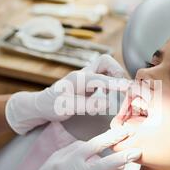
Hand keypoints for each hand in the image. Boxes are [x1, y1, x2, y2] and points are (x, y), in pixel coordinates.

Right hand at [0, 126, 141, 169]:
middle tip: (137, 151)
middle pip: (109, 163)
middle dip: (126, 155)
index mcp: (72, 159)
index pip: (97, 144)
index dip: (114, 137)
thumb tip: (95, 144)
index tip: (126, 131)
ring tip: (122, 168)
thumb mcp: (56, 157)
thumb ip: (76, 148)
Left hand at [5, 54, 131, 134]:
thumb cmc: (50, 106)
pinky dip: (111, 81)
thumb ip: (87, 105)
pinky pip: (103, 76)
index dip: (116, 83)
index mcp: (78, 79)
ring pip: (105, 67)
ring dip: (115, 76)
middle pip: (105, 62)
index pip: (101, 78)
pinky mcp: (88, 83)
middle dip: (116, 71)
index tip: (129, 87)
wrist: (40, 105)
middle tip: (123, 87)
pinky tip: (110, 93)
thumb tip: (107, 102)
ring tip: (119, 91)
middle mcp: (83, 74)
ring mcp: (86, 77)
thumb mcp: (67, 108)